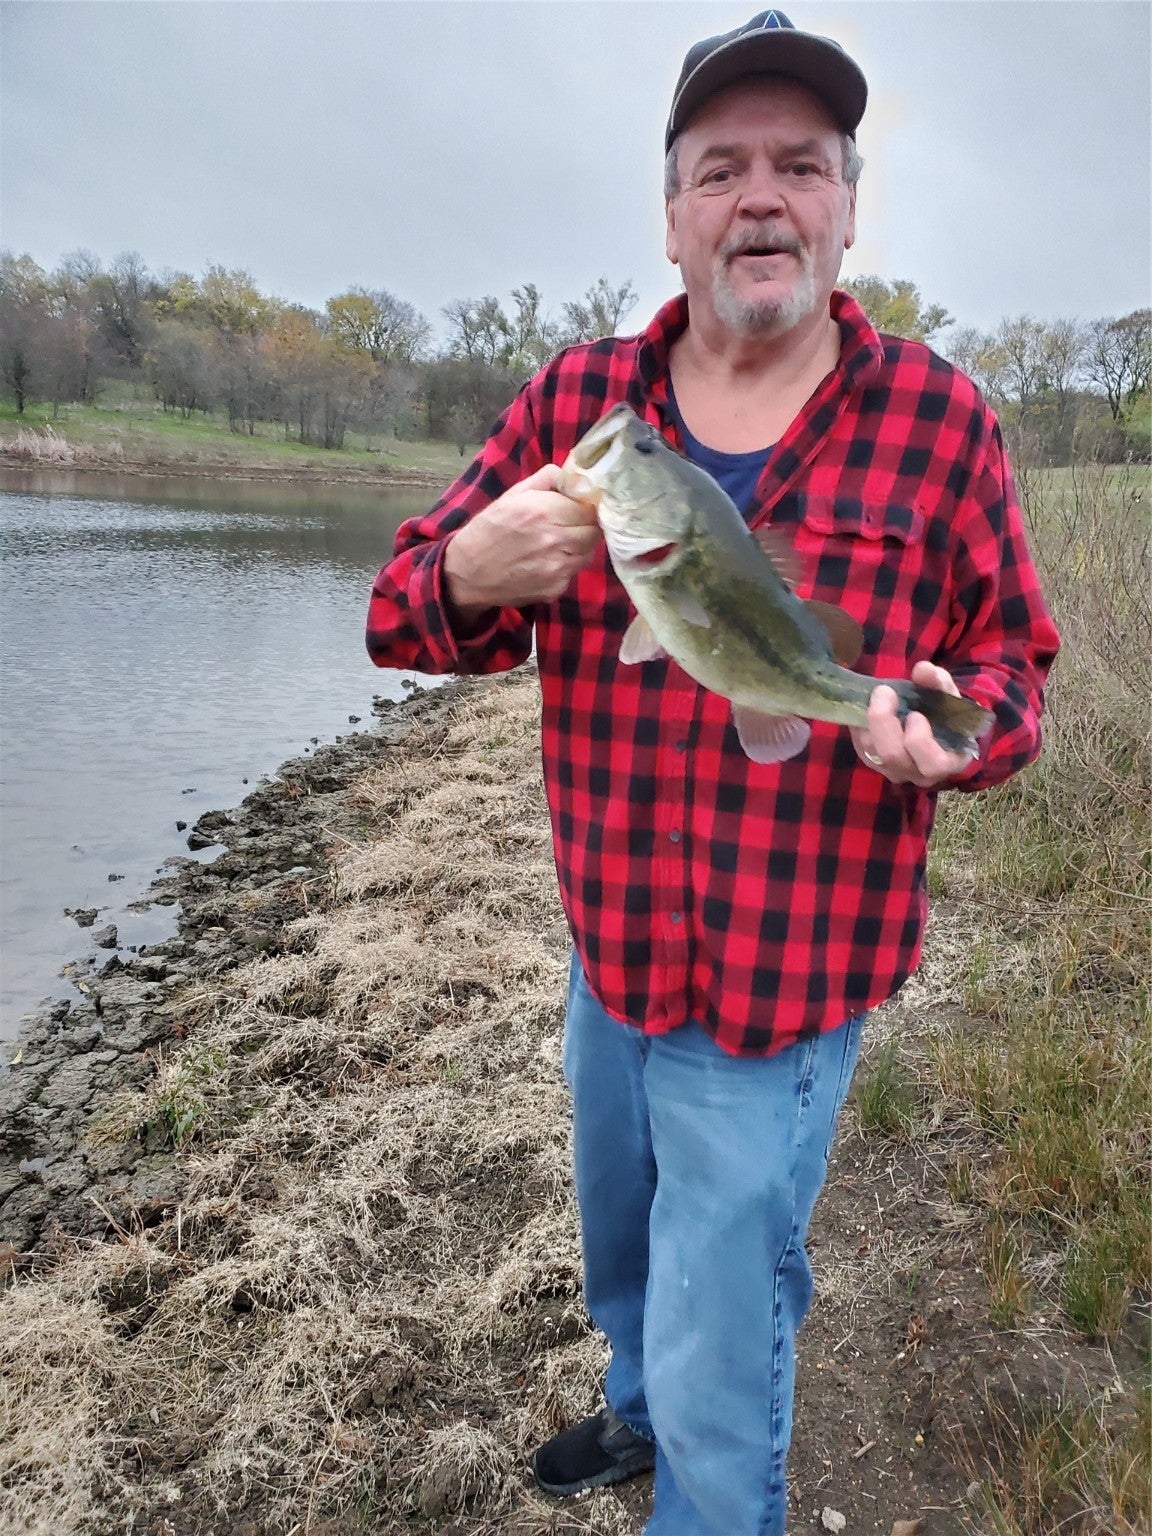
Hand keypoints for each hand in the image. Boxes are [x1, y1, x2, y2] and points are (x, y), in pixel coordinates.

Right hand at [443, 464, 601, 619]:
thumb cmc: (489, 529)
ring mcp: (557, 567)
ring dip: (580, 547)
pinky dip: (567, 566)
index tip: (578, 508)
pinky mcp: (556, 588)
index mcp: (543, 511)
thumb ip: (545, 479)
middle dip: (586, 526)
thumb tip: (572, 474)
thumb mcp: (512, 496)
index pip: (589, 508)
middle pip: (594, 531)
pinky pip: (574, 572)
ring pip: (588, 553)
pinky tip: (548, 562)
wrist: (468, 573)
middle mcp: (554, 539)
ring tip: (560, 544)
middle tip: (572, 526)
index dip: (585, 507)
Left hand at [851, 661, 973, 787]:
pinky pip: (860, 747)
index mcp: (949, 761)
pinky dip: (859, 726)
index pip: (934, 763)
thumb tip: (923, 670)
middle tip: (884, 692)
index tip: (915, 714)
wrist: (931, 721)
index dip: (920, 739)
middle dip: (884, 722)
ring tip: (878, 696)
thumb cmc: (945, 713)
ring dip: (869, 720)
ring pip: (872, 752)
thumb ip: (938, 682)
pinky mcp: (875, 764)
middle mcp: (920, 774)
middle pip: (894, 757)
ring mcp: (895, 771)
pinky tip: (867, 709)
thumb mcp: (947, 695)